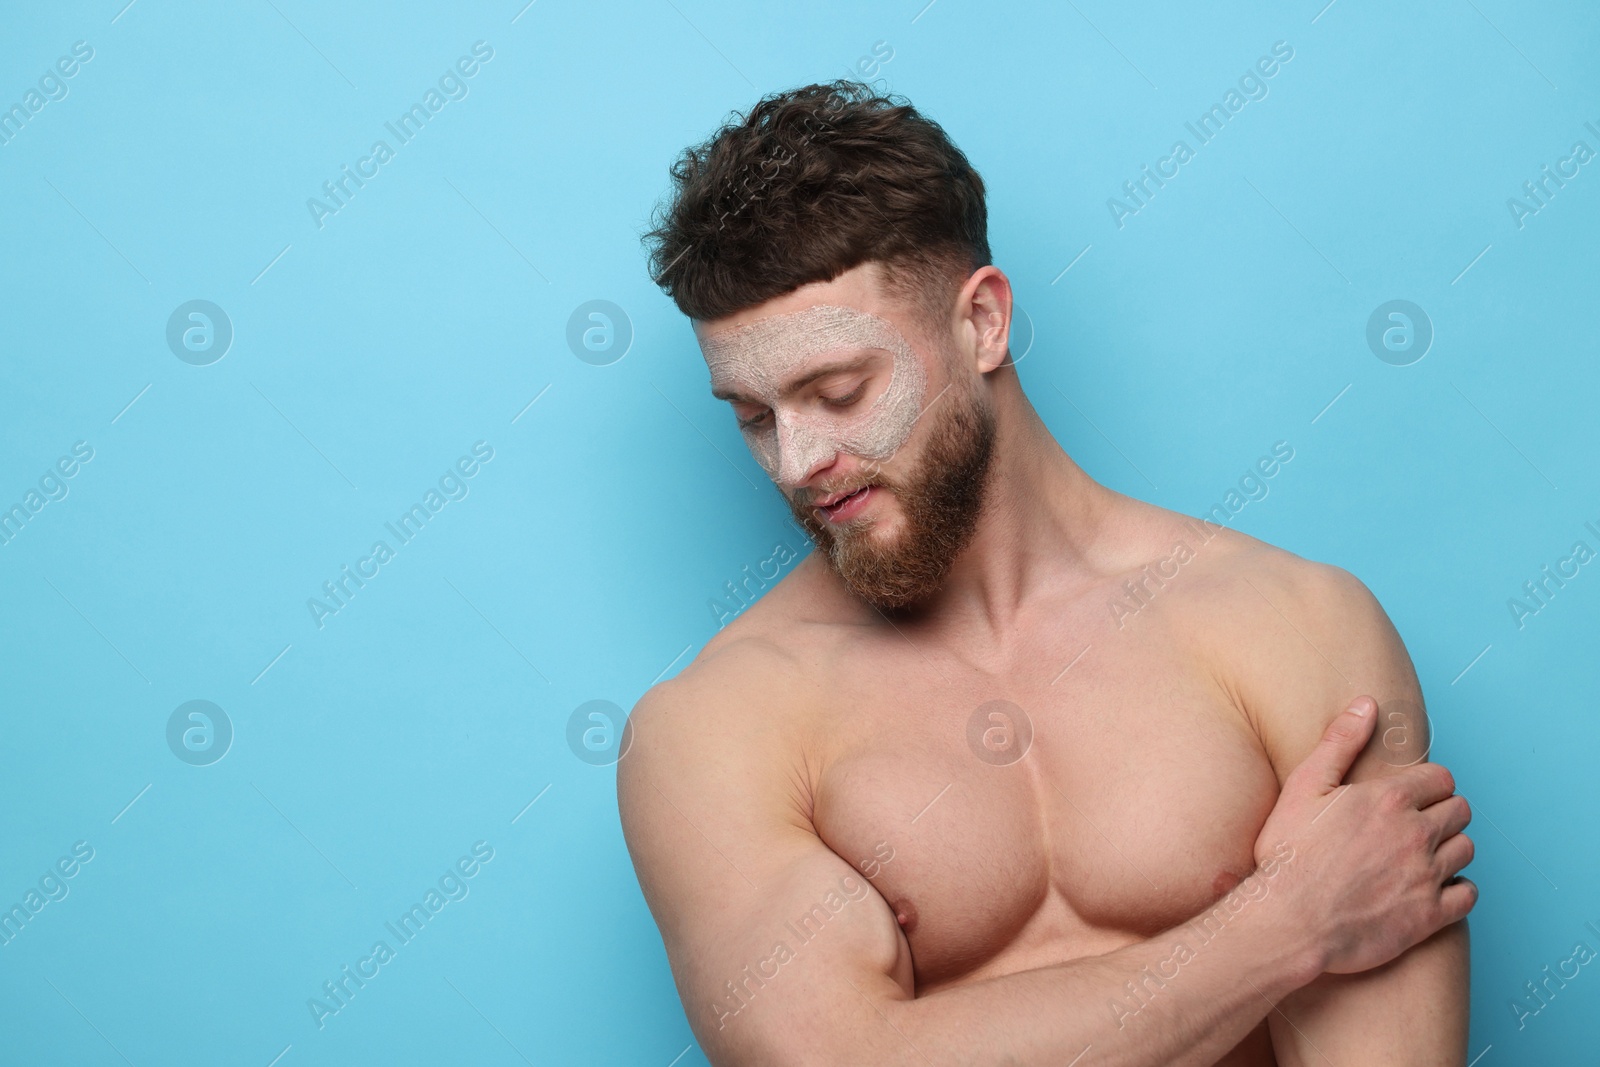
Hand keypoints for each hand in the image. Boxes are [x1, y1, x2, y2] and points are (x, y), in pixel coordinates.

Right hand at [1255, 696, 1476, 975]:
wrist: (1289, 921)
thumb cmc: (1290, 854)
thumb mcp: (1303, 787)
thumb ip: (1339, 743)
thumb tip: (1366, 704)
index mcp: (1388, 799)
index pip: (1440, 778)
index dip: (1429, 783)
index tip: (1415, 793)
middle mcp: (1416, 833)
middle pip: (1460, 811)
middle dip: (1444, 811)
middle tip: (1419, 822)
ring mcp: (1426, 875)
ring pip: (1466, 849)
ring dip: (1451, 847)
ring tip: (1426, 853)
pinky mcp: (1429, 915)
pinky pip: (1468, 894)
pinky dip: (1458, 888)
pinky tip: (1435, 887)